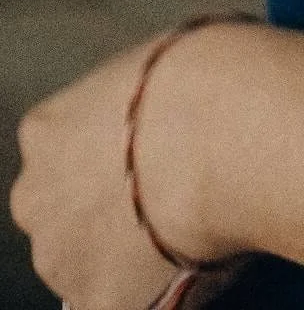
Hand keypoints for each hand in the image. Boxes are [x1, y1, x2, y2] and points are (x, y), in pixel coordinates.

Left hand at [10, 35, 239, 309]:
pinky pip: (125, 303)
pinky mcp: (97, 305)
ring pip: (87, 263)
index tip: (155, 149)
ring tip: (190, 229)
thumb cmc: (208, 78)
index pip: (65, 149)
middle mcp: (36, 198)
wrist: (224, 133)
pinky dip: (154, 293)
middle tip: (171, 194)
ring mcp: (61, 258)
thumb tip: (169, 108)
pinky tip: (195, 261)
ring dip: (124, 254)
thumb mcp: (160, 60)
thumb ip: (140, 101)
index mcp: (46, 131)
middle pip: (64, 210)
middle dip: (106, 208)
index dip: (114, 152)